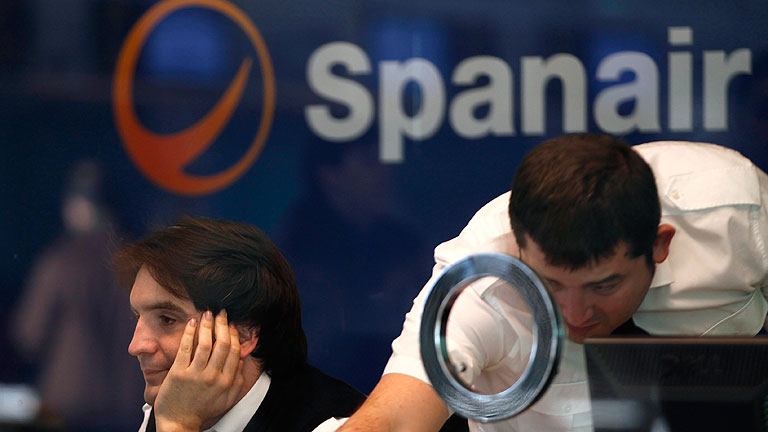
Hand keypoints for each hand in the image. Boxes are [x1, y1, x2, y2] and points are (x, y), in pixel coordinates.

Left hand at [153, 310, 244, 431]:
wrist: (179, 422)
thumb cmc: (202, 410)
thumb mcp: (227, 399)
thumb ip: (237, 380)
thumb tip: (240, 360)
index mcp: (226, 381)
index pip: (234, 351)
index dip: (234, 334)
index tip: (231, 325)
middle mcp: (213, 376)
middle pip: (222, 344)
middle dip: (223, 324)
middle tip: (222, 313)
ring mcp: (195, 374)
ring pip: (205, 343)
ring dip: (208, 325)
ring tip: (208, 313)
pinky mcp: (178, 372)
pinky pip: (185, 347)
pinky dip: (189, 332)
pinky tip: (192, 322)